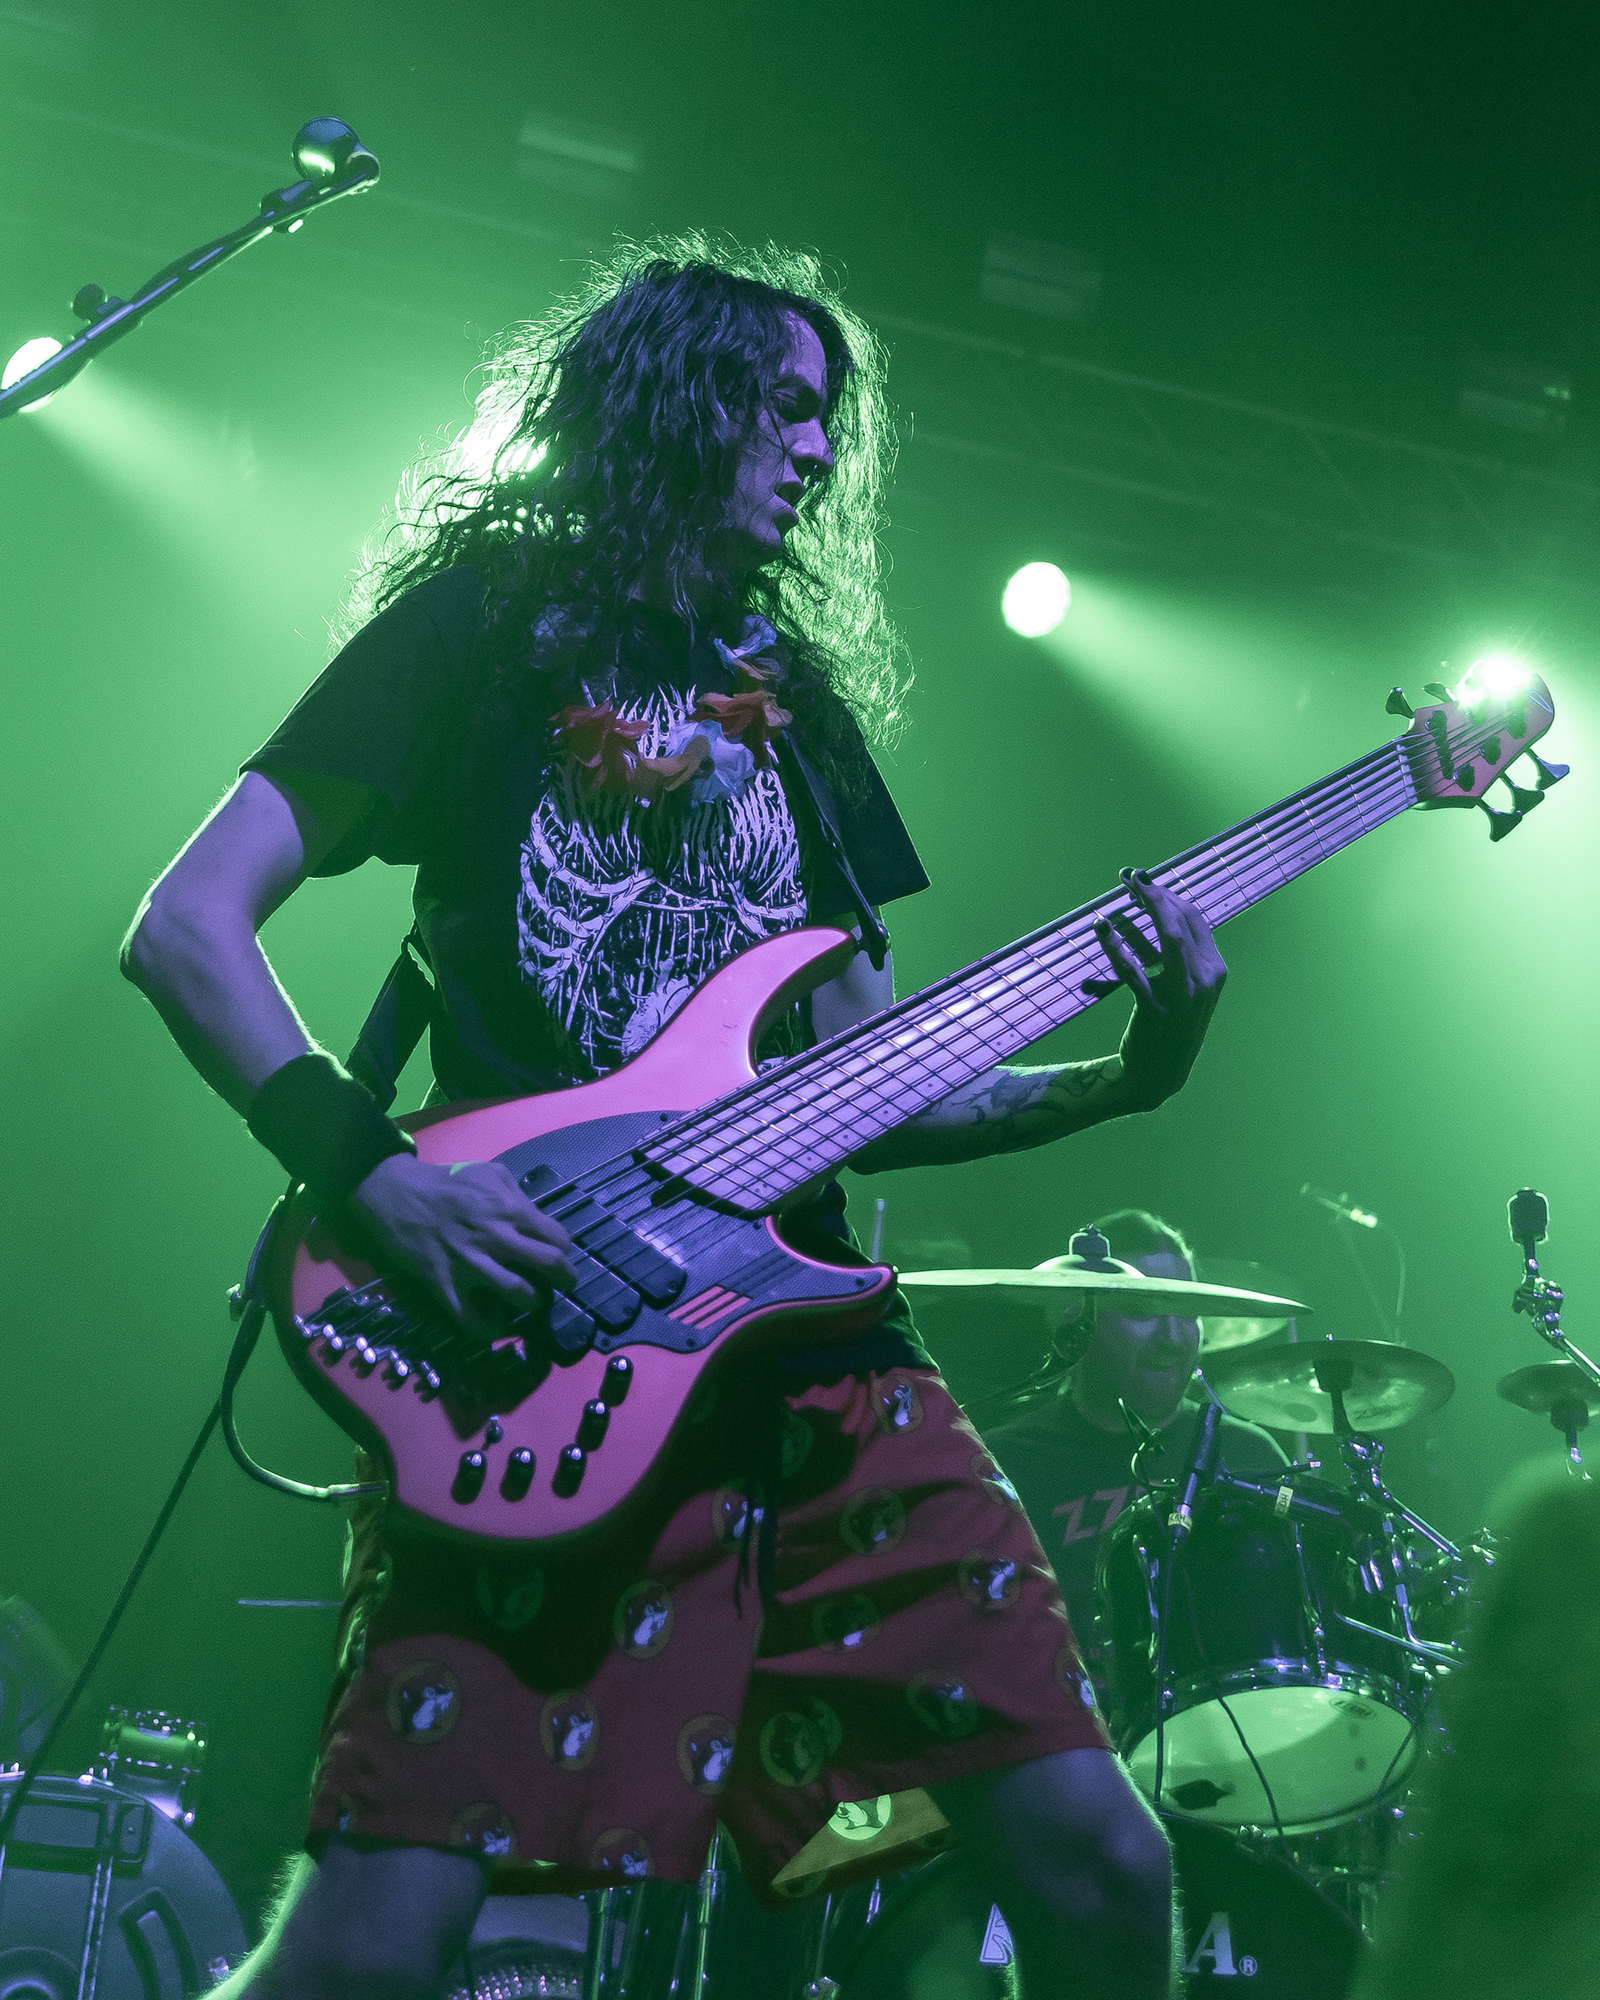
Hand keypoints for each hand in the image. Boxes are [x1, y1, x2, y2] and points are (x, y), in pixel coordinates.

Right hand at [346, 1153, 574, 1331]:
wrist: (396, 1195)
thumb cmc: (446, 1182)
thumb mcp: (490, 1172)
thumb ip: (518, 1194)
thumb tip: (536, 1216)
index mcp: (510, 1209)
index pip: (557, 1238)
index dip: (564, 1248)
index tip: (559, 1253)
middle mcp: (496, 1237)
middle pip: (550, 1265)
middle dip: (565, 1278)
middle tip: (562, 1284)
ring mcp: (470, 1264)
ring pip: (520, 1294)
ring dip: (533, 1301)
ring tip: (530, 1299)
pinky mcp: (445, 1285)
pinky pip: (473, 1320)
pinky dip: (489, 1328)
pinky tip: (495, 1322)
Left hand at [1082, 870, 1226, 1109]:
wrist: (1158, 1074)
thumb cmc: (1168, 1025)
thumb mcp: (1181, 986)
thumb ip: (1172, 953)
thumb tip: (1147, 909)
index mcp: (1215, 970)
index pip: (1194, 919)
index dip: (1169, 895)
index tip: (1144, 881)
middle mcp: (1205, 980)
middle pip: (1180, 922)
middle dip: (1154, 894)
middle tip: (1128, 877)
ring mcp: (1183, 996)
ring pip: (1166, 939)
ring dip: (1141, 909)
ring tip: (1117, 896)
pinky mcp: (1156, 1010)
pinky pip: (1133, 971)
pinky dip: (1115, 946)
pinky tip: (1101, 929)